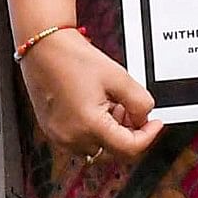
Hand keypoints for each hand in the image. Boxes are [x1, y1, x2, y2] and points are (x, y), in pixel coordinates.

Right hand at [18, 27, 159, 162]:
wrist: (43, 46)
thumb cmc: (72, 57)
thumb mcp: (117, 76)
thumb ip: (139, 101)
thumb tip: (145, 116)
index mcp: (90, 125)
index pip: (129, 148)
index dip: (148, 136)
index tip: (155, 124)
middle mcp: (72, 137)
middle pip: (113, 151)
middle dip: (128, 132)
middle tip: (129, 108)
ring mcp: (60, 137)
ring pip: (98, 148)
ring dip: (110, 132)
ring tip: (109, 103)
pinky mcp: (53, 132)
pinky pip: (81, 141)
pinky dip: (93, 130)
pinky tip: (94, 107)